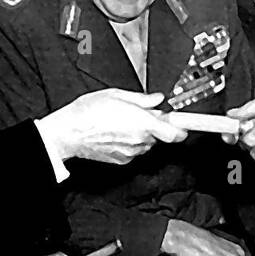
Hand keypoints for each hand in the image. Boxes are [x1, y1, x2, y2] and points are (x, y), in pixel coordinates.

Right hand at [38, 89, 188, 165]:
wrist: (69, 132)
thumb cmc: (89, 112)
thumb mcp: (117, 95)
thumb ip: (142, 99)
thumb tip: (157, 100)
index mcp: (144, 122)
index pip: (176, 133)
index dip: (183, 129)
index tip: (186, 124)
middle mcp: (141, 140)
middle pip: (160, 136)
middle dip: (155, 126)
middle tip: (142, 115)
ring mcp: (132, 152)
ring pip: (147, 144)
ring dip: (142, 135)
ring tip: (123, 123)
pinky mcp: (122, 160)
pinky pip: (134, 151)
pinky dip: (130, 143)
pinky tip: (115, 134)